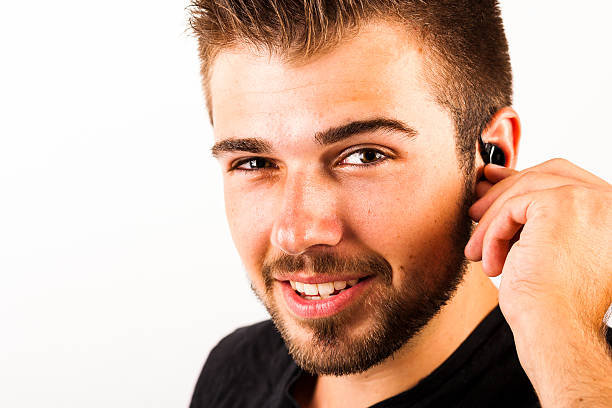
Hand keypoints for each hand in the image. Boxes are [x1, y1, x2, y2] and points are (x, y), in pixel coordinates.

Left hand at [464, 158, 611, 405]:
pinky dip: (494, 234)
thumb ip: (531, 212)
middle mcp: (610, 201)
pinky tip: (490, 264)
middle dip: (505, 188)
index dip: (526, 177)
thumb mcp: (545, 245)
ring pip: (525, 190)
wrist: (556, 328)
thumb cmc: (551, 300)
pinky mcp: (561, 205)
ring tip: (475, 249)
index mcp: (611, 212)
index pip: (567, 178)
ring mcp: (589, 199)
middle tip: (475, 210)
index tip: (493, 184)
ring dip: (493, 219)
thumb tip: (490, 177)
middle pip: (547, 175)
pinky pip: (513, 207)